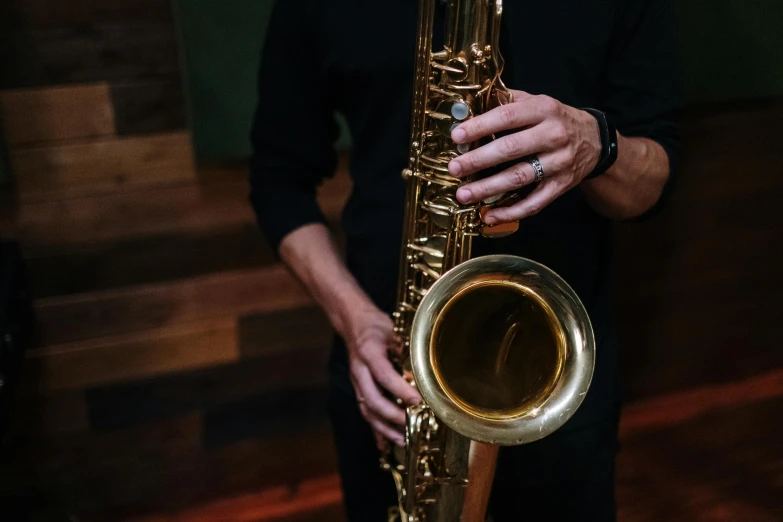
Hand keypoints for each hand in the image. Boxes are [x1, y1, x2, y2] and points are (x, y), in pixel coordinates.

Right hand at [345, 306, 421, 448]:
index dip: (399, 389)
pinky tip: (383, 445)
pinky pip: (365, 412)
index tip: (417, 400)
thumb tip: (422, 359)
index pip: (383, 375)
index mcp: (368, 353)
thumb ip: (403, 344)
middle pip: (372, 398)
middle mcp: (359, 371)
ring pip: (367, 410)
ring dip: (384, 427)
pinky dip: (375, 430)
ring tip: (401, 439)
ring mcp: (357, 382)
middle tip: (411, 423)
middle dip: (392, 415)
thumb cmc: (374, 325)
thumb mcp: (391, 328)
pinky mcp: (359, 389)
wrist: (353, 323)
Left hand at [448, 91, 602, 224]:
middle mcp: (553, 136)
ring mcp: (558, 163)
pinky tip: (489, 215)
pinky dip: (511, 212)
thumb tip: (468, 105)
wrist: (595, 140)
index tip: (457, 136)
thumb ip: (506, 102)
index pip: (507, 116)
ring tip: (463, 194)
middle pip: (511, 149)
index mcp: (544, 110)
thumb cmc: (555, 120)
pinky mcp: (561, 186)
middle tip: (454, 168)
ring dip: (489, 188)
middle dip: (478, 160)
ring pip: (519, 177)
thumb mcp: (536, 102)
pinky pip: (534, 203)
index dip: (480, 126)